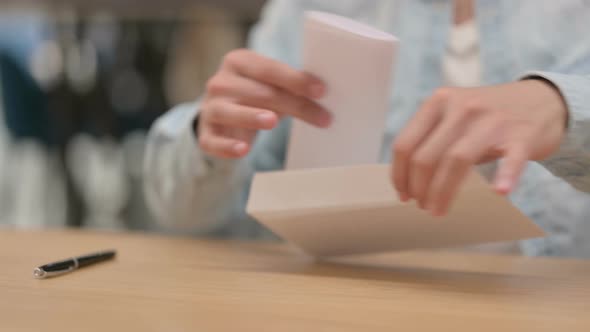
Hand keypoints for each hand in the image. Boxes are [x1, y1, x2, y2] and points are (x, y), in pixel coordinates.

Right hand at [198, 49, 330, 158]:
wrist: (221, 116)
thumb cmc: (254, 97)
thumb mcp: (271, 86)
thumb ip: (292, 86)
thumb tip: (323, 92)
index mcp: (239, 62)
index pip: (268, 69)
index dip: (295, 79)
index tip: (321, 90)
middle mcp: (221, 82)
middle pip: (258, 92)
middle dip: (292, 104)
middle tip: (321, 117)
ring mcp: (211, 108)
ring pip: (228, 111)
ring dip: (250, 116)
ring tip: (272, 121)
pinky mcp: (206, 134)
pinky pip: (213, 141)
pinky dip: (226, 146)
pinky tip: (243, 150)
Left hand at [392, 80, 567, 215]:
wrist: (541, 100)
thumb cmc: (487, 116)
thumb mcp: (453, 114)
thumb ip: (431, 139)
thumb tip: (408, 181)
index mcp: (438, 102)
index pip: (405, 144)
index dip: (400, 175)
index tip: (403, 195)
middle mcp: (462, 107)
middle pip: (426, 156)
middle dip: (419, 189)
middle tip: (423, 206)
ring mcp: (492, 120)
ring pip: (457, 160)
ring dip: (442, 192)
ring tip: (438, 210)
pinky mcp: (522, 135)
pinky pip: (511, 158)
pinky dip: (505, 176)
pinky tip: (499, 191)